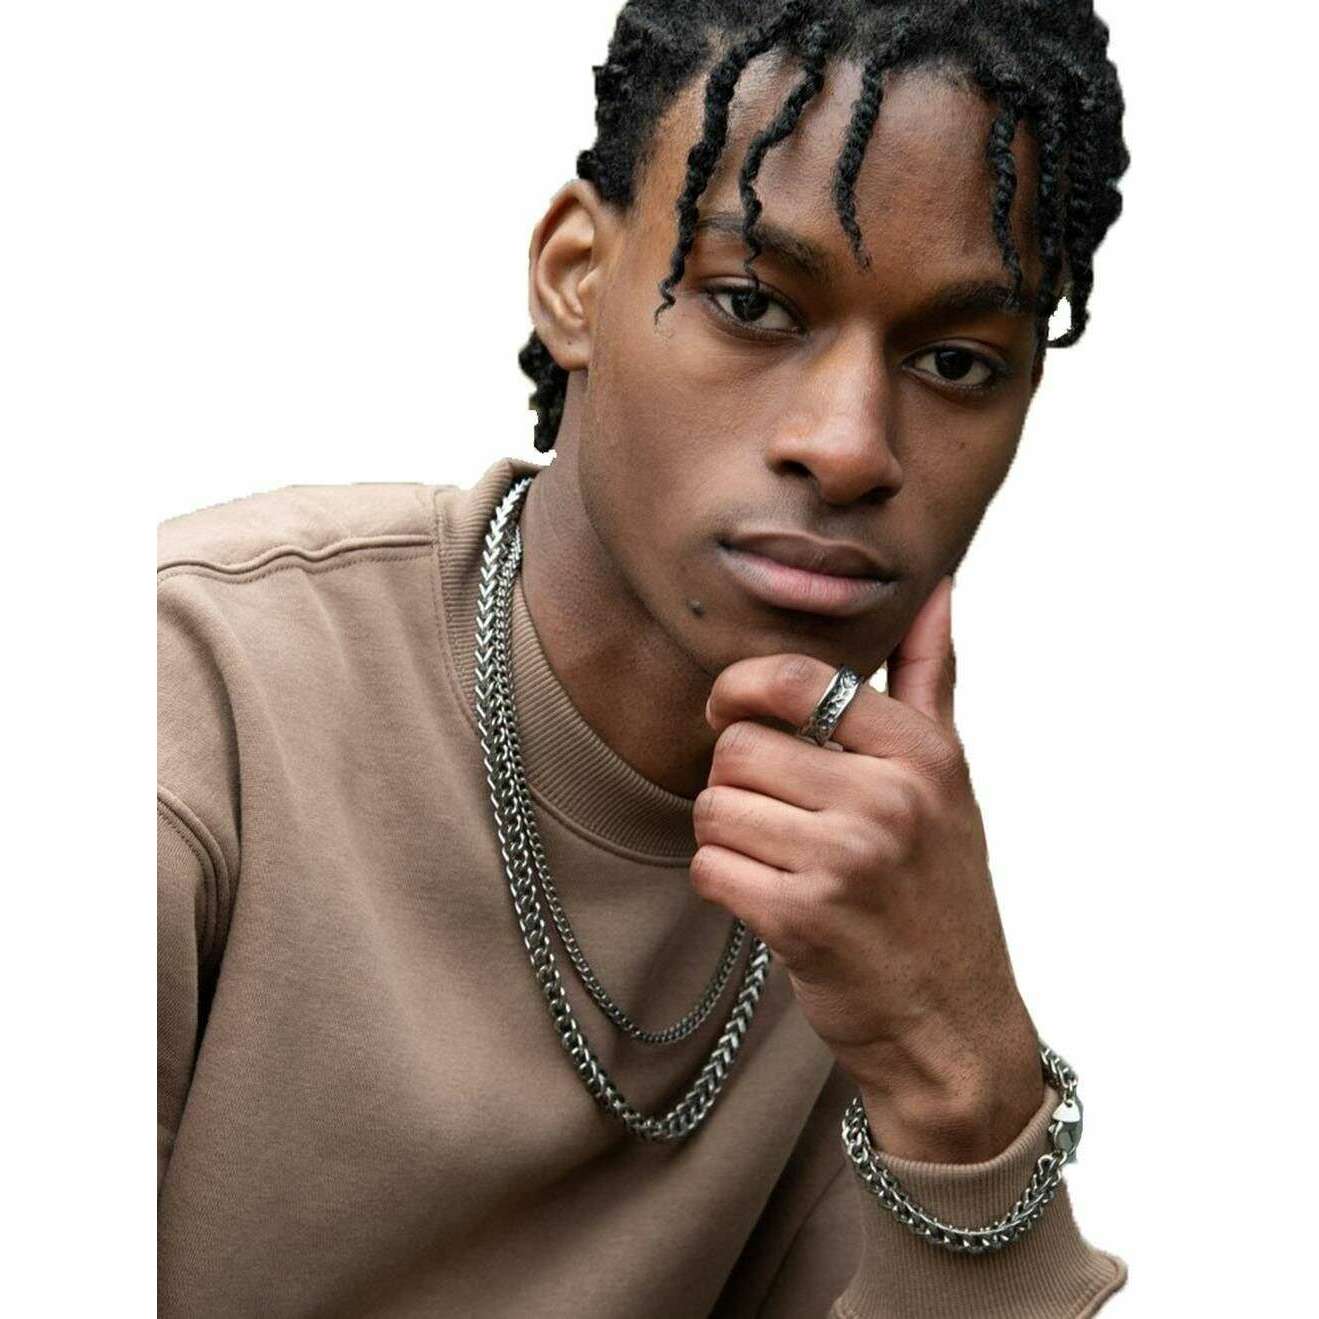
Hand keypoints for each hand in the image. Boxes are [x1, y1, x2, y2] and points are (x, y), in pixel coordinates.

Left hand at [692, 576, 1043, 1161]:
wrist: (952, 1024)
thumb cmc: (939, 890)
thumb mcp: (949, 780)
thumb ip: (931, 678)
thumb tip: (936, 586)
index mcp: (921, 752)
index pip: (794, 678)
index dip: (739, 690)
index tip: (731, 713)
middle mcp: (887, 797)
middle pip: (738, 747)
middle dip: (736, 782)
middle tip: (771, 817)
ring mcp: (845, 859)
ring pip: (714, 807)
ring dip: (726, 836)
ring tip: (776, 861)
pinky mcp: (801, 919)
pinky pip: (709, 867)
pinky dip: (723, 885)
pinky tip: (768, 901)